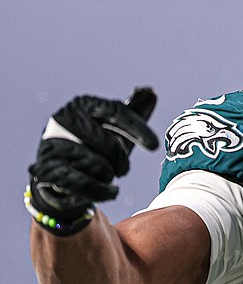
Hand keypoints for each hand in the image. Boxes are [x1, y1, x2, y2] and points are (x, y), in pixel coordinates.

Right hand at [27, 88, 158, 234]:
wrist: (62, 175)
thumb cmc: (96, 146)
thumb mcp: (117, 128)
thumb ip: (135, 111)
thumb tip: (150, 92)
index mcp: (83, 104)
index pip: (115, 112)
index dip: (137, 129)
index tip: (154, 146)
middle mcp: (63, 119)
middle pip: (107, 142)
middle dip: (121, 160)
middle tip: (123, 169)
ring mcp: (52, 144)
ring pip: (97, 165)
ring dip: (109, 174)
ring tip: (107, 175)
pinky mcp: (46, 170)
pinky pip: (83, 183)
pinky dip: (102, 191)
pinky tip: (111, 192)